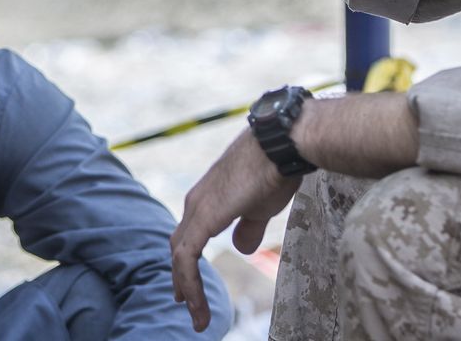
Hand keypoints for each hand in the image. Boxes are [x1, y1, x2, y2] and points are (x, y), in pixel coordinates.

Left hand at [169, 129, 298, 332]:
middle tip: (186, 304)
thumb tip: (240, 248)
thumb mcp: (260, 206)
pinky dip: (189, 282)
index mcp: (207, 199)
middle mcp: (196, 203)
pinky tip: (195, 303)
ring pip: (180, 255)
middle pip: (179, 246)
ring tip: (195, 316)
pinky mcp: (203, 217)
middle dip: (182, 278)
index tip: (189, 289)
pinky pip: (187, 257)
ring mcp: (197, 209)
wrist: (280, 145)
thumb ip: (247, 227)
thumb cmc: (275, 169)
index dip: (187, 263)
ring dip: (186, 287)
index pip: (189, 236)